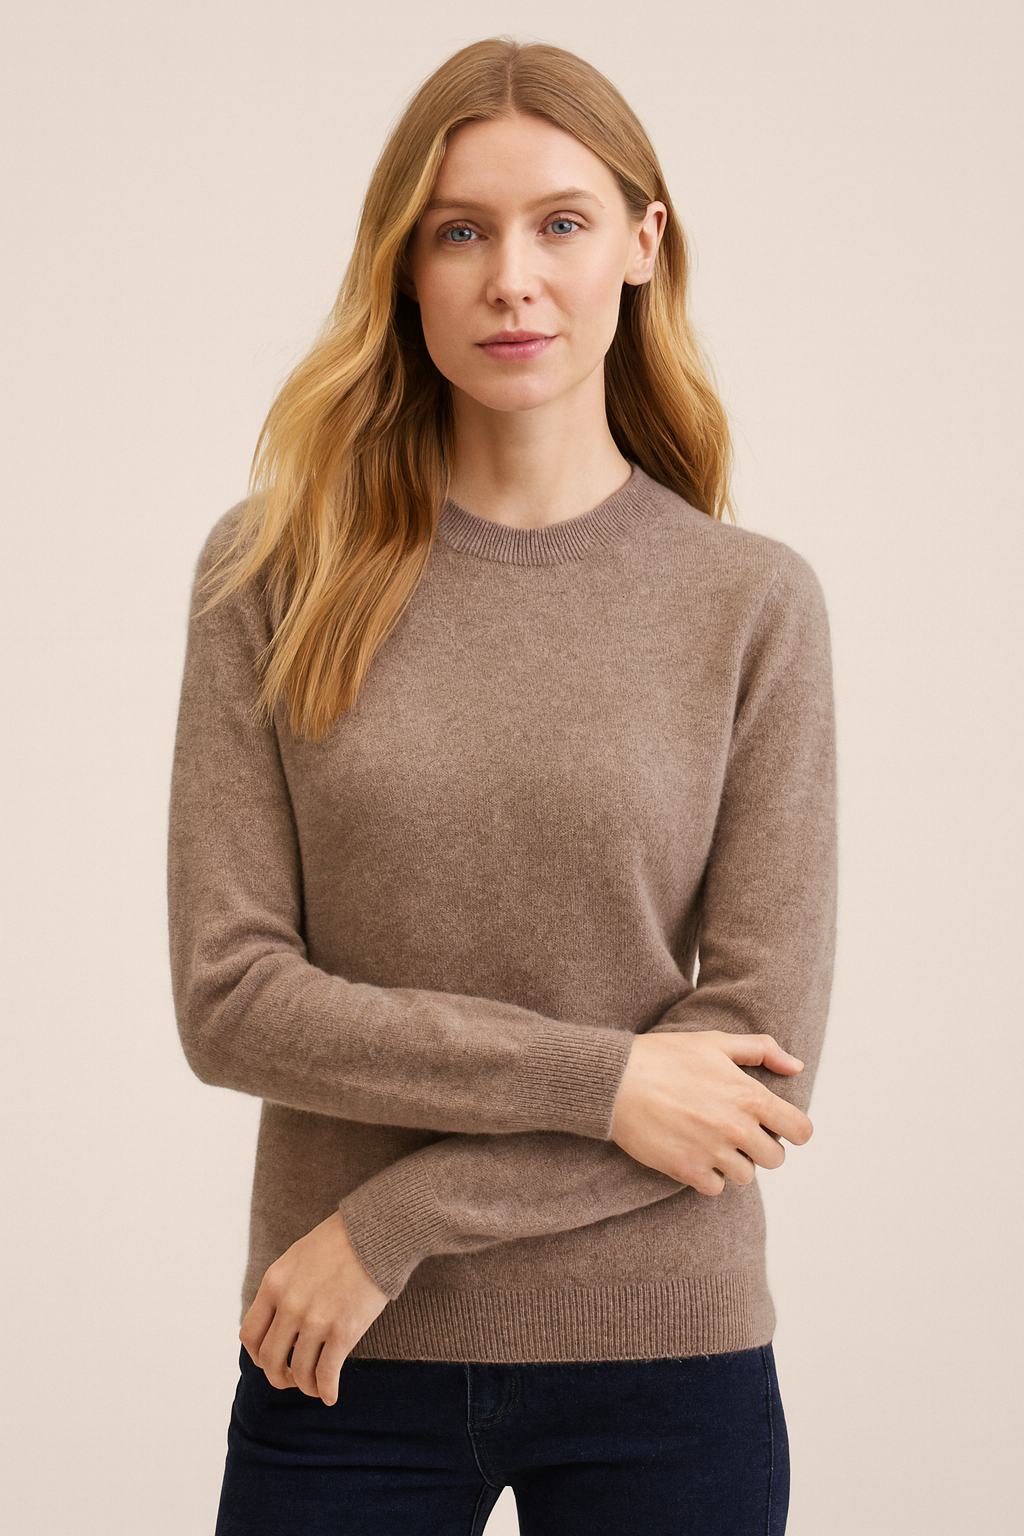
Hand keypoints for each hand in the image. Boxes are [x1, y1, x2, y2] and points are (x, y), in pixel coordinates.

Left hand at [239, 1210, 389, 1404]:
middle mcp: (289, 1305)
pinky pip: (326, 1374)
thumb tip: (277, 1321)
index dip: (257, 1356)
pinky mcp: (344, 1331)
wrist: (378, 1232)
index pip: (250, 1335)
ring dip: (305, 1386)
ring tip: (313, 1385)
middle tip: (292, 1378)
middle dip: (279, 1376)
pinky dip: (326, 1391)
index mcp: (274, 1284)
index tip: (271, 1359)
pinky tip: (330, 1395)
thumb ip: (283, 1288)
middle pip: (270, 1360)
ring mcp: (316, 1319)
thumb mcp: (297, 1257)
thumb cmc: (340, 1241)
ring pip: (299, 1372)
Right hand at [610, 1030, 812, 1195]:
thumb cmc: (665, 1056)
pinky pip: (716, 1188)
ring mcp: (712, 1151)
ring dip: (734, 1162)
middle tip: (738, 1133)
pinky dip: (708, 1176)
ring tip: (712, 1141)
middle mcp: (736, 1127)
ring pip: (745, 1176)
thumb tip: (796, 1067)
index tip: (778, 1127)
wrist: (616, 1081)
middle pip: (775, 1159)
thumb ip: (761, 1050)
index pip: (801, 1131)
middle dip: (761, 1147)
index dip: (793, 1130)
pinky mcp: (687, 1169)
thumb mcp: (715, 1042)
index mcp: (750, 1096)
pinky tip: (694, 1154)